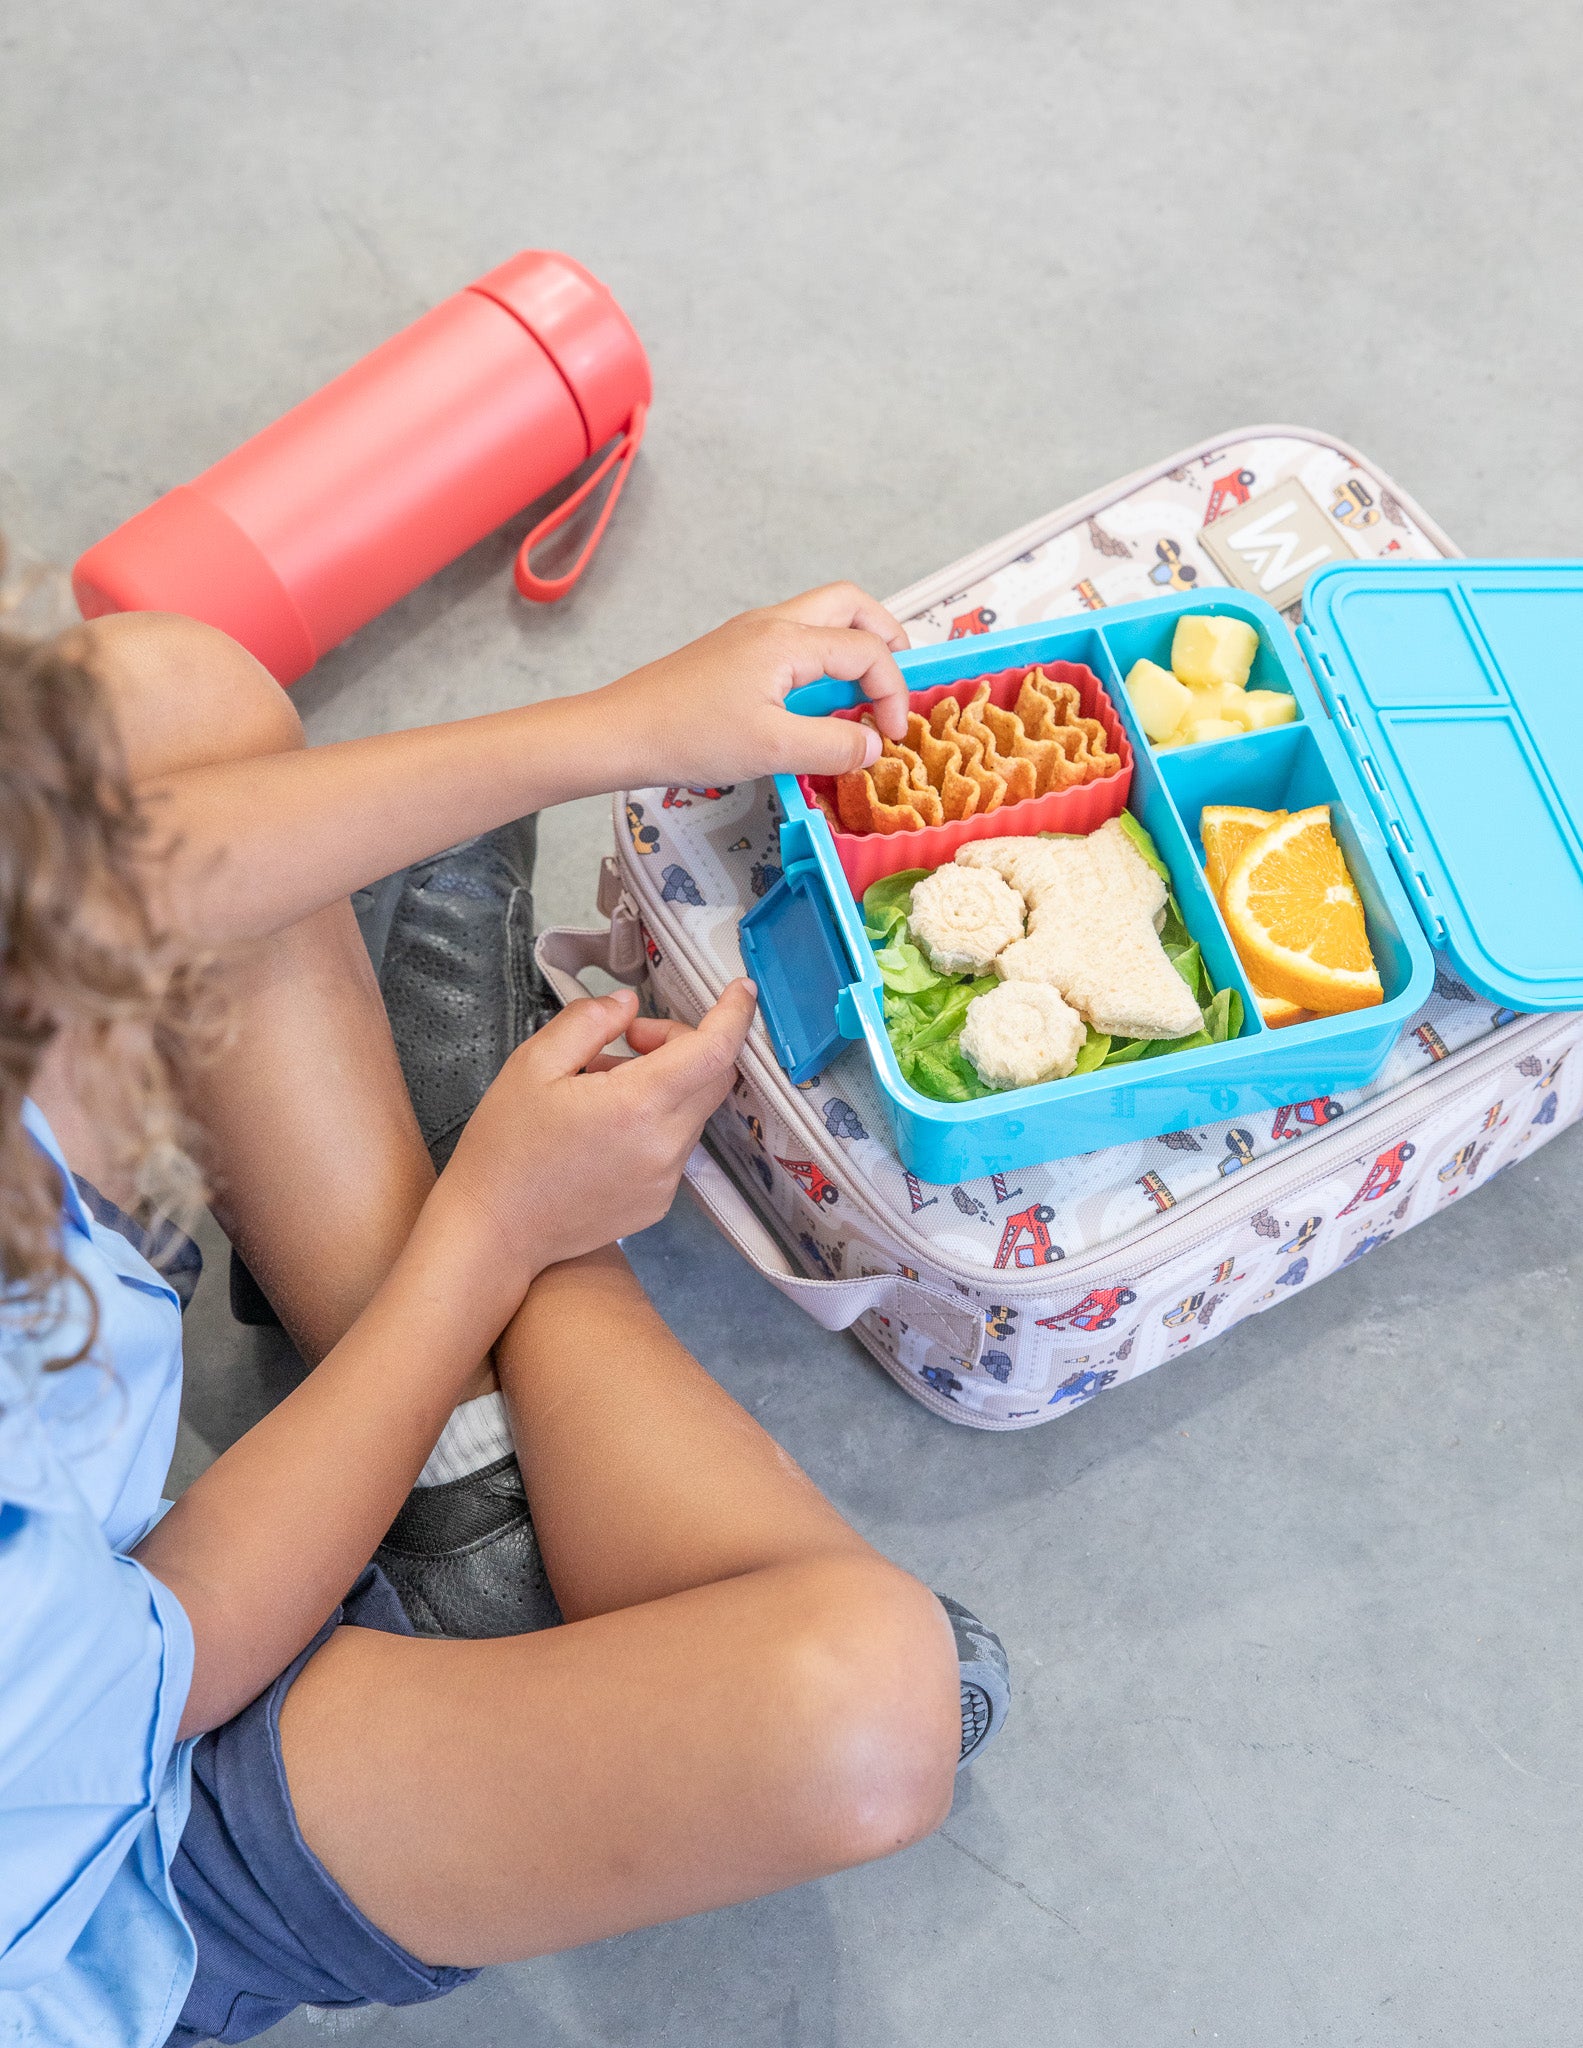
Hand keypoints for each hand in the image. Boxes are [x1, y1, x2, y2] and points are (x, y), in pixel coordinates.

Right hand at [432, 984, 755, 1291]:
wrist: (493, 1232)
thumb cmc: (506, 1148)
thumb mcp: (533, 1064)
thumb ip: (588, 1022)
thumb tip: (629, 1006)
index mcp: (637, 1105)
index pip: (715, 1051)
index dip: (734, 1014)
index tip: (740, 990)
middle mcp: (665, 1146)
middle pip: (712, 1077)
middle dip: (683, 1043)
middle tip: (629, 1039)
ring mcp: (666, 1180)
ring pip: (692, 1110)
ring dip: (665, 1083)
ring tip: (602, 1085)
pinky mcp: (659, 1202)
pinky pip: (676, 1146)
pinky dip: (656, 1121)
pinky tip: (607, 1127)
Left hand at [598, 582, 911, 786]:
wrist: (620, 732)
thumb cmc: (688, 736)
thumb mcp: (772, 750)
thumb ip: (834, 746)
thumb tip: (874, 745)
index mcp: (787, 640)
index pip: (866, 649)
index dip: (892, 690)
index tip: (891, 734)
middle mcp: (772, 624)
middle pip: (850, 603)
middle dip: (885, 637)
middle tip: (896, 683)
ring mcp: (751, 634)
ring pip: (822, 618)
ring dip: (853, 647)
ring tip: (862, 696)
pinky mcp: (735, 653)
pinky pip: (796, 641)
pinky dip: (823, 661)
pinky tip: (817, 704)